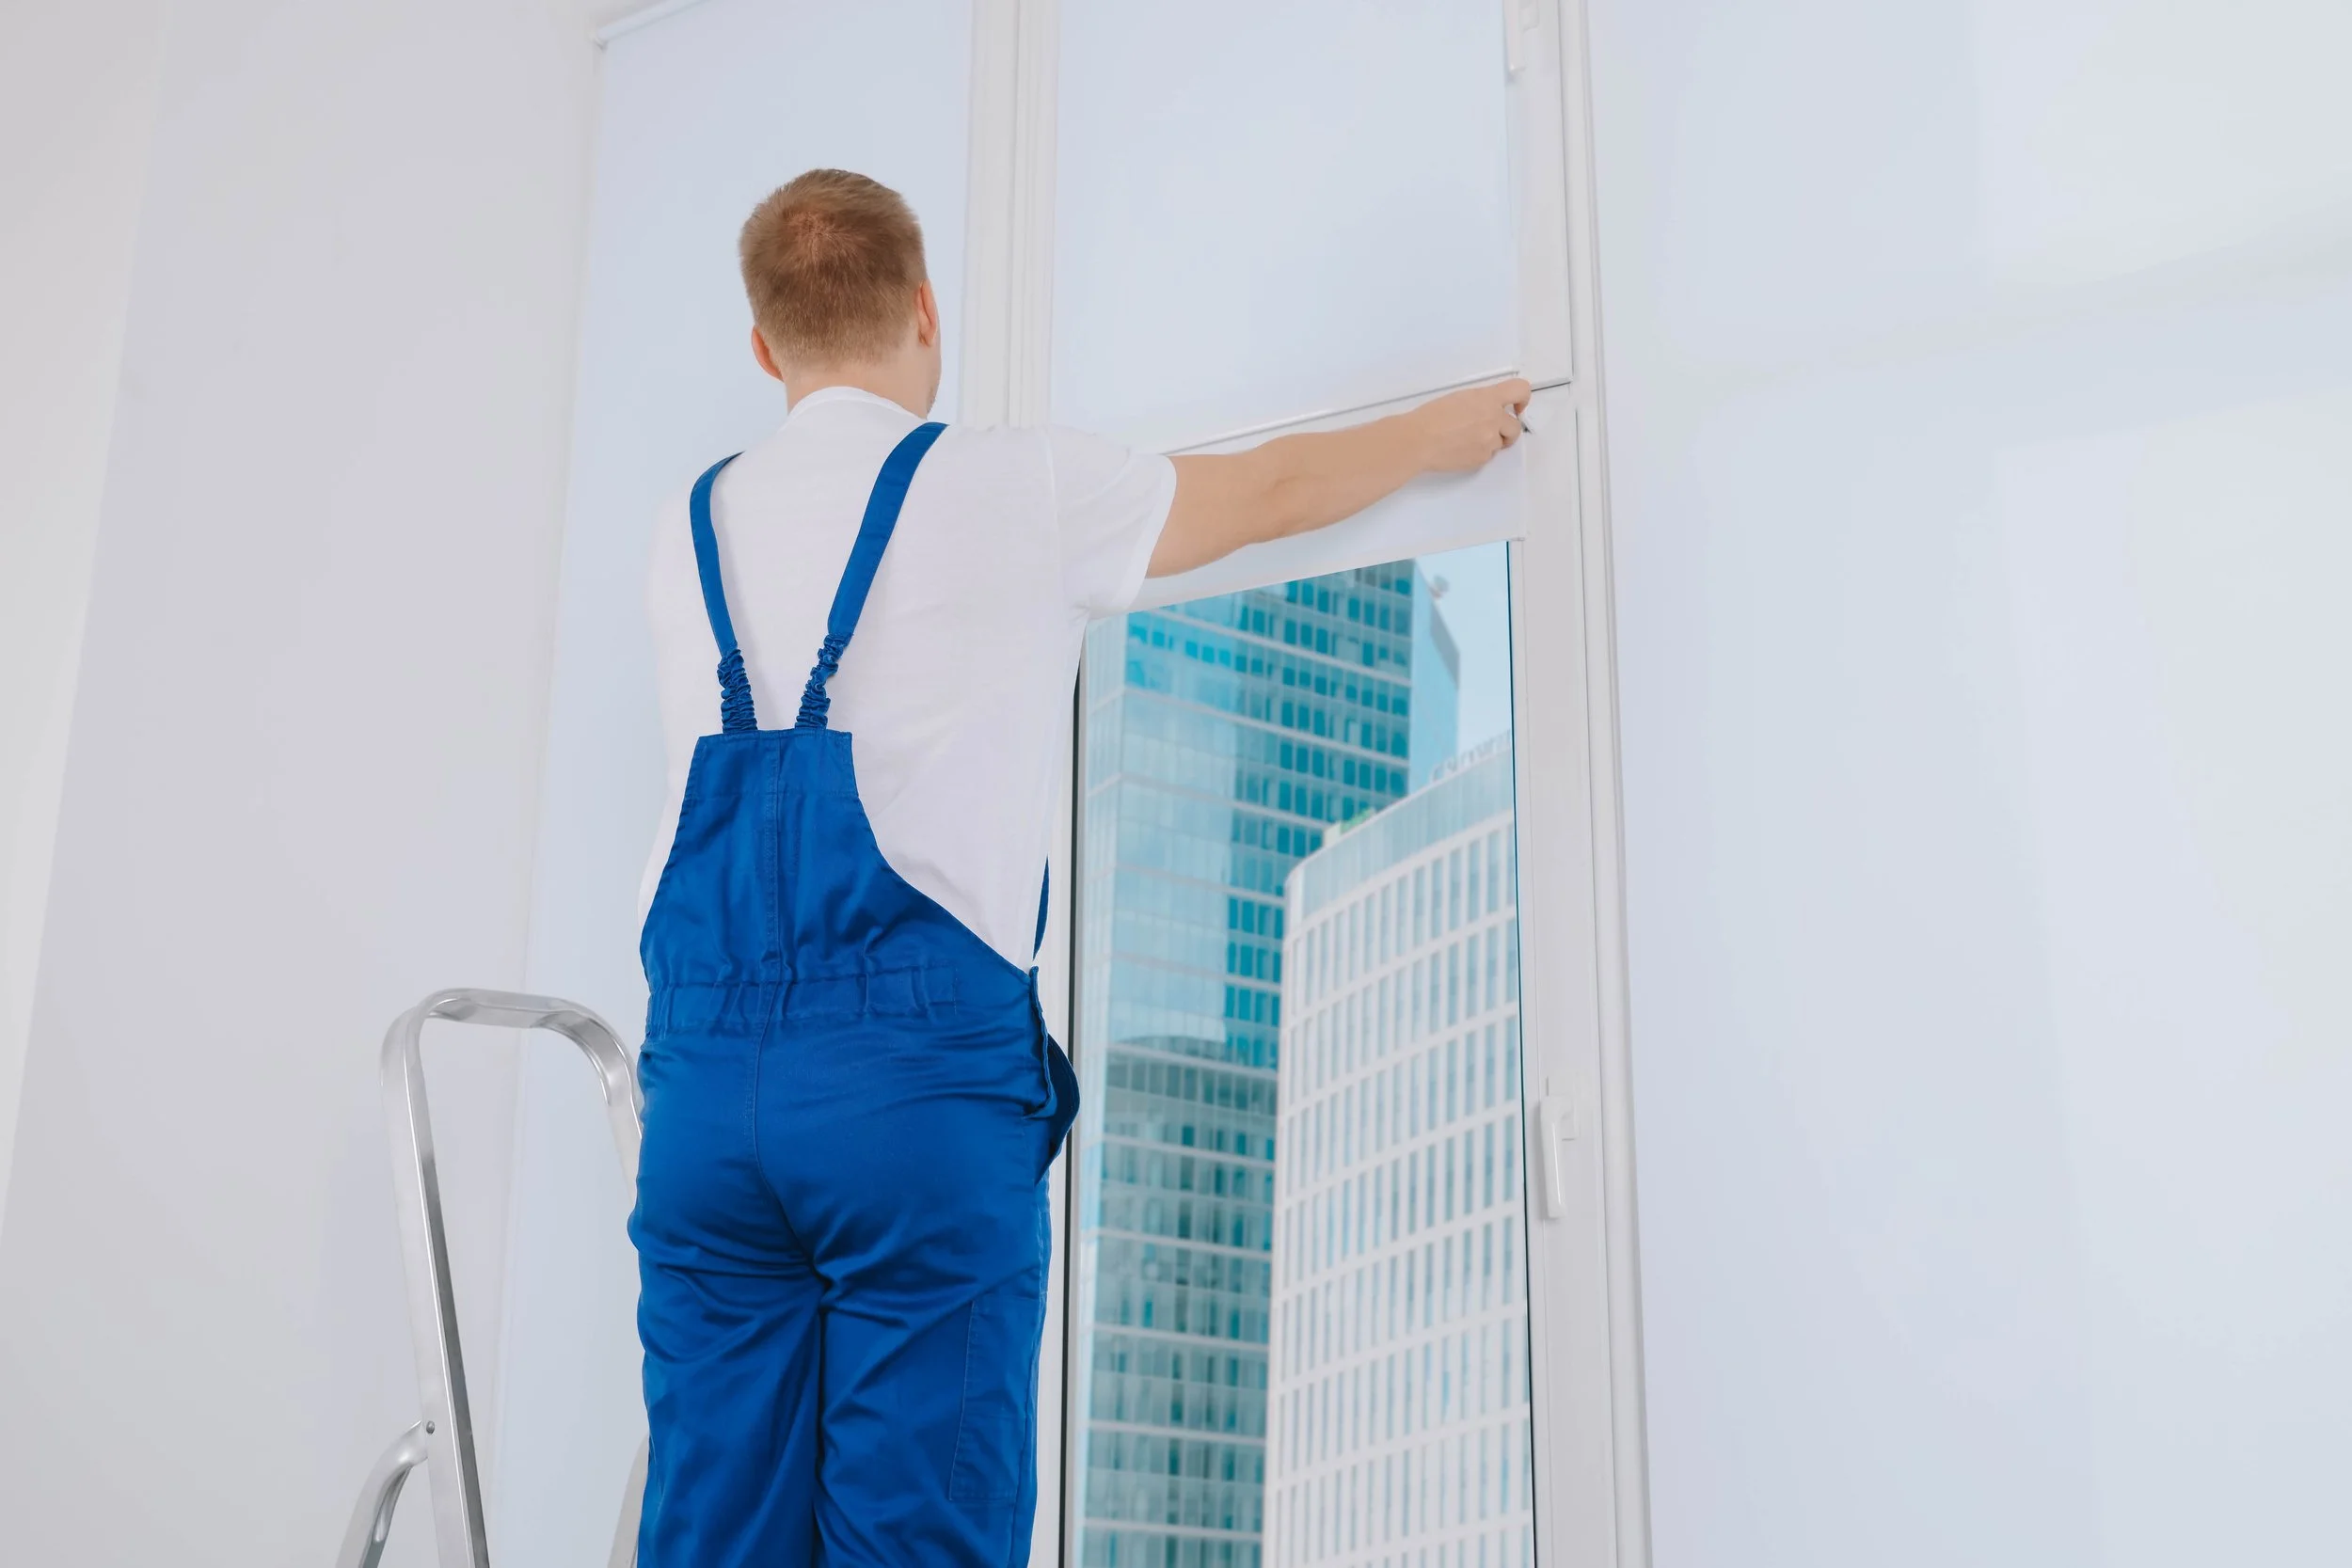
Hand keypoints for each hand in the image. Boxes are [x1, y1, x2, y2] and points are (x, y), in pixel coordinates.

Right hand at [1409, 378, 1532, 472]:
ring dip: (1490, 441)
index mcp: (1487, 398)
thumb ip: (1482, 401)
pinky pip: (1488, 455)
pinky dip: (1478, 453)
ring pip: (1500, 443)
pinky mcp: (1482, 459)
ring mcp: (1489, 441)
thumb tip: (1492, 408)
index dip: (1524, 400)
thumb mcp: (1461, 397)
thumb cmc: (1431, 417)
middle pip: (1515, 426)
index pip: (1520, 391)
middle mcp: (1493, 419)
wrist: (1418, 440)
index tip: (1517, 407)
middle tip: (1490, 430)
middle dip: (1506, 430)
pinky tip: (1460, 448)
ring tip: (1467, 439)